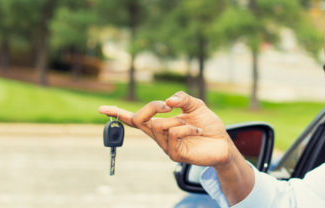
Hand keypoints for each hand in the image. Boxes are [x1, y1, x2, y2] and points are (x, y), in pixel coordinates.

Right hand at [98, 91, 232, 166]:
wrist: (223, 143)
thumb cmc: (208, 125)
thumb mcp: (196, 105)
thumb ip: (182, 98)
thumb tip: (168, 100)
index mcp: (160, 123)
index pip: (135, 118)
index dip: (118, 113)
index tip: (101, 108)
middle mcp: (159, 135)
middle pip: (140, 119)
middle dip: (152, 107)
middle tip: (167, 105)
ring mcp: (166, 146)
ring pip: (159, 126)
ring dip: (177, 120)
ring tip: (191, 124)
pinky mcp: (175, 154)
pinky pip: (174, 134)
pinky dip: (187, 128)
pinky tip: (198, 131)